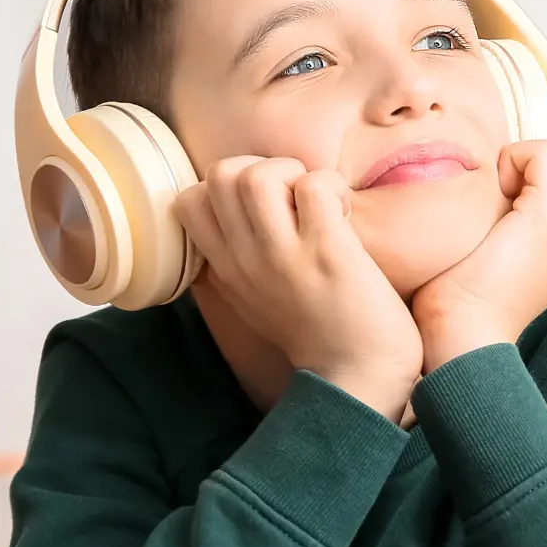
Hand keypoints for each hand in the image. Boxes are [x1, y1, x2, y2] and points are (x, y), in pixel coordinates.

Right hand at [176, 156, 421, 420]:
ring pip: (256, 175)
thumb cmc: (319, 335)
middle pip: (220, 175)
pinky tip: (345, 213)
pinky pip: (313, 186)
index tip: (266, 207)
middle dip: (262, 167)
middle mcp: (246, 260)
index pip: (189, 201)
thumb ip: (239, 262)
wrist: (357, 379)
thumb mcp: (257, 300)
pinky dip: (331, 186)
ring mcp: (283, 256)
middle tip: (296, 198)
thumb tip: (239, 216)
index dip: (227, 185)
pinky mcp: (327, 252)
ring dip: (295, 173)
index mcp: (227, 270)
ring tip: (320, 203)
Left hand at [410, 141, 546, 371]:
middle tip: (508, 190)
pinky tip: (494, 193)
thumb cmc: (462, 303)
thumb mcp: (499, 258)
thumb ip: (510, 226)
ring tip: (504, 193)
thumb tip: (492, 190)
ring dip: (536, 157)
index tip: (507, 199)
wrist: (464, 337)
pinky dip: (516, 158)